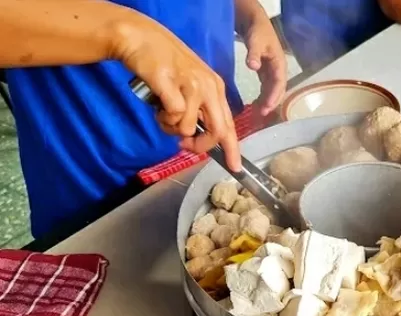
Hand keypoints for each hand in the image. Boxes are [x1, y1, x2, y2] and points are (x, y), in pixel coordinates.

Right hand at [112, 15, 240, 170]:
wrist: (139, 37)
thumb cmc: (162, 63)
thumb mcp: (190, 84)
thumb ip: (198, 108)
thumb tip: (196, 138)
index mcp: (216, 87)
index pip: (229, 124)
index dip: (232, 148)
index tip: (234, 167)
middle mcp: (209, 86)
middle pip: (217, 131)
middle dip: (200, 146)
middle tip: (184, 146)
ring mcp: (192, 84)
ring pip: (188, 127)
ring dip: (171, 127)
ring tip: (162, 111)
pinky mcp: (172, 84)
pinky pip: (173, 115)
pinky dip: (162, 116)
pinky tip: (157, 104)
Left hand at [243, 16, 286, 115]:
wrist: (257, 24)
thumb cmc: (258, 33)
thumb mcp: (255, 41)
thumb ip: (254, 54)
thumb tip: (253, 66)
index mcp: (279, 64)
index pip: (279, 83)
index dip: (274, 96)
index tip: (267, 107)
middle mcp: (279, 70)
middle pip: (278, 90)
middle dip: (271, 103)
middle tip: (262, 115)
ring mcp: (273, 73)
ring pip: (272, 91)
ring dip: (267, 103)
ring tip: (258, 115)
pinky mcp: (267, 74)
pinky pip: (266, 89)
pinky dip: (262, 97)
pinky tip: (255, 106)